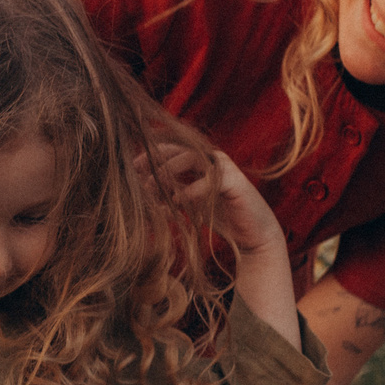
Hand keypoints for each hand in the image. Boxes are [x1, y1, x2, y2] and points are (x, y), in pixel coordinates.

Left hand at [140, 142, 284, 256]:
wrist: (251, 235)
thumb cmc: (220, 217)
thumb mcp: (189, 204)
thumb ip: (170, 195)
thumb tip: (142, 193)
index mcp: (200, 162)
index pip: (172, 149)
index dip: (151, 155)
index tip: (133, 168)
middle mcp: (212, 159)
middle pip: (179, 149)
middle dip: (156, 161)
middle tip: (139, 177)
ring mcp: (225, 167)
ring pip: (192, 158)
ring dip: (170, 172)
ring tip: (154, 189)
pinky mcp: (235, 181)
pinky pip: (209, 180)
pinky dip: (191, 190)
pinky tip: (177, 202)